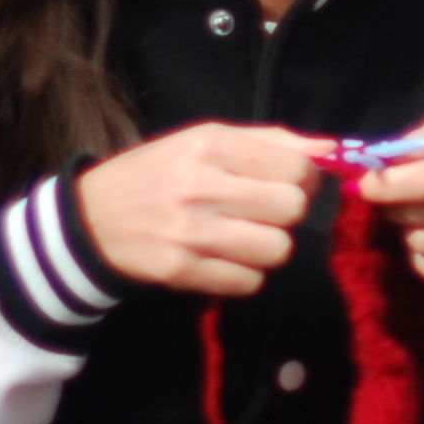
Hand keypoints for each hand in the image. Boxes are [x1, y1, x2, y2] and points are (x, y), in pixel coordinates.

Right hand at [73, 124, 325, 295]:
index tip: (289, 184)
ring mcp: (190, 232)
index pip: (295, 167)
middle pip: (291, 209)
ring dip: (270, 247)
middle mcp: (200, 186)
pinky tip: (225, 259)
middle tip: (265, 213)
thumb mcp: (206, 140)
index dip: (304, 179)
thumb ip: (272, 141)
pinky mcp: (181, 271)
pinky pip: (249, 282)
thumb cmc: (160, 172)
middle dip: (287, 214)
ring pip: (277, 250)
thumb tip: (332, 148)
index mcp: (209, 144)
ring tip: (245, 237)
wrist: (91, 217)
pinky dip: (246, 275)